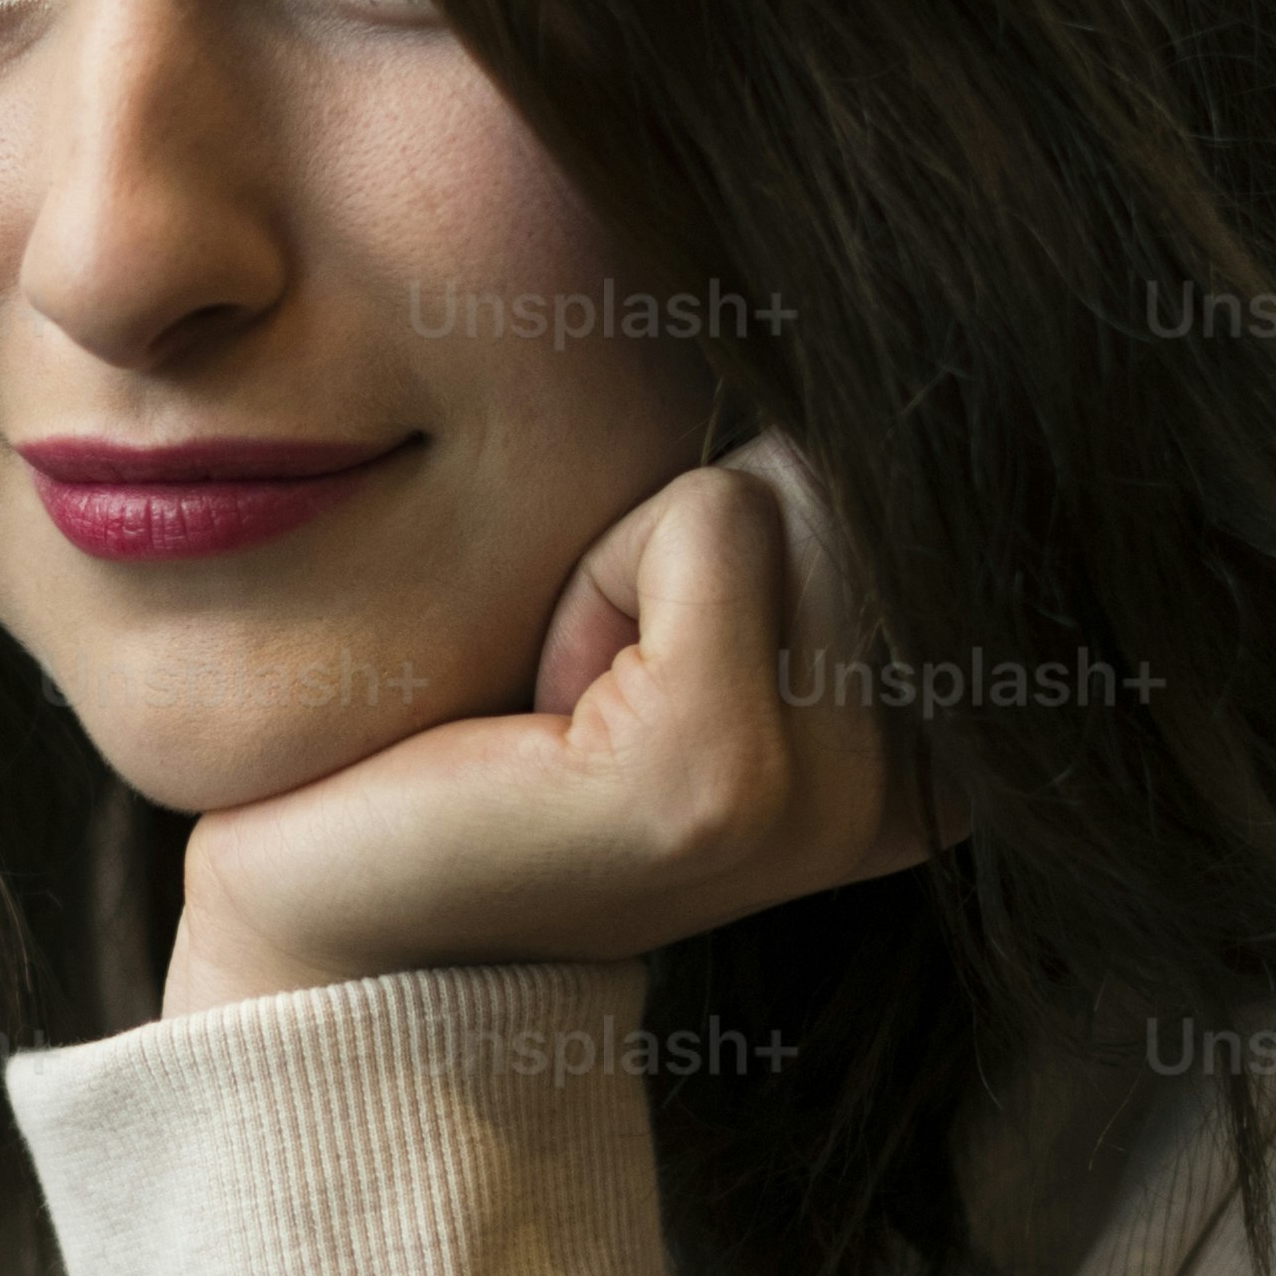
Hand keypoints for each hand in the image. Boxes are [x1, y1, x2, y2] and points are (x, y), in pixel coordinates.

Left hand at [167, 432, 934, 1023]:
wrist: (336, 918)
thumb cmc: (484, 748)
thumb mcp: (682, 622)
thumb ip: (805, 527)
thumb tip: (900, 357)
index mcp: (939, 765)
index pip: (916, 494)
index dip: (747, 532)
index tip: (650, 674)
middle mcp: (919, 795)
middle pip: (852, 483)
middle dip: (693, 538)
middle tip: (589, 690)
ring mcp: (830, 800)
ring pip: (780, 489)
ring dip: (636, 558)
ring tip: (570, 702)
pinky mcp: (719, 776)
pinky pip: (711, 520)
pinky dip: (602, 573)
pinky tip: (545, 714)